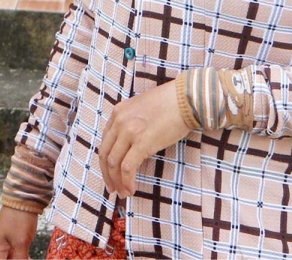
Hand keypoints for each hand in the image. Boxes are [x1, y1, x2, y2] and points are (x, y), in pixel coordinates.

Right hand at [0, 206, 38, 258]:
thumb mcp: (21, 243)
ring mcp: (3, 242)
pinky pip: (14, 254)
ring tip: (29, 258)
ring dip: (18, 259)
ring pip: (10, 258)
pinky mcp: (10, 239)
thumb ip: (20, 259)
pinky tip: (28, 257)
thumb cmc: (18, 217)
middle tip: (27, 259)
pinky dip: (21, 257)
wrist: (24, 201)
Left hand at [97, 78, 191, 197]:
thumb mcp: (142, 109)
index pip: (105, 141)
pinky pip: (128, 167)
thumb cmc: (170, 103)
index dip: (106, 161)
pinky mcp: (142, 142)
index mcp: (118, 113)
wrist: (186, 98)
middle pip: (105, 154)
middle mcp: (119, 121)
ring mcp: (129, 131)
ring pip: (114, 163)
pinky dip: (127, 181)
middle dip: (107, 174)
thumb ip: (132, 123)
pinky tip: (132, 189)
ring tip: (124, 192)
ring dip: (117, 181)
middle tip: (113, 188)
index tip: (110, 173)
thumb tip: (132, 143)